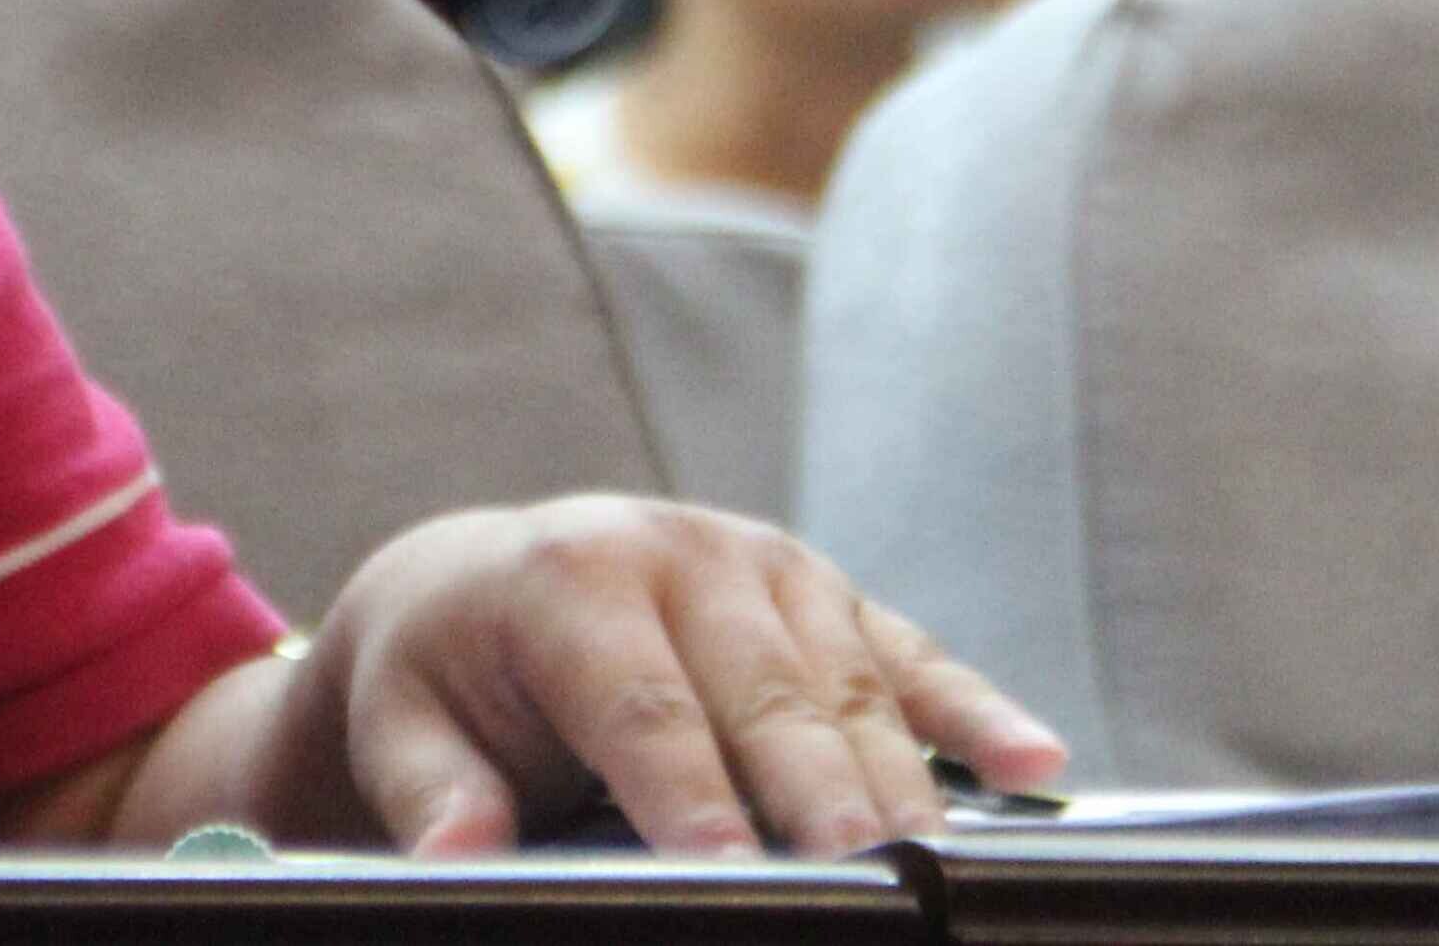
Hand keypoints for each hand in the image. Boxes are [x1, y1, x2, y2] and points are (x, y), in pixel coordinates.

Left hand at [266, 497, 1068, 857]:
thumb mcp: (401, 727)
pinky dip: (974, 710)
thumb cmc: (443, 673)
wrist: (471, 583)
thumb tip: (456, 856)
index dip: (690, 797)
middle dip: (821, 800)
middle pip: (768, 698)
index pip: (644, 706)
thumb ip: (434, 794)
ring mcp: (766, 567)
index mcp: (571, 577)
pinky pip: (909, 655)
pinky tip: (1037, 765)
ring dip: (901, 783)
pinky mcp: (824, 593)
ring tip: (943, 874)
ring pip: (850, 687)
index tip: (727, 873)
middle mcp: (680, 553)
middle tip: (870, 885)